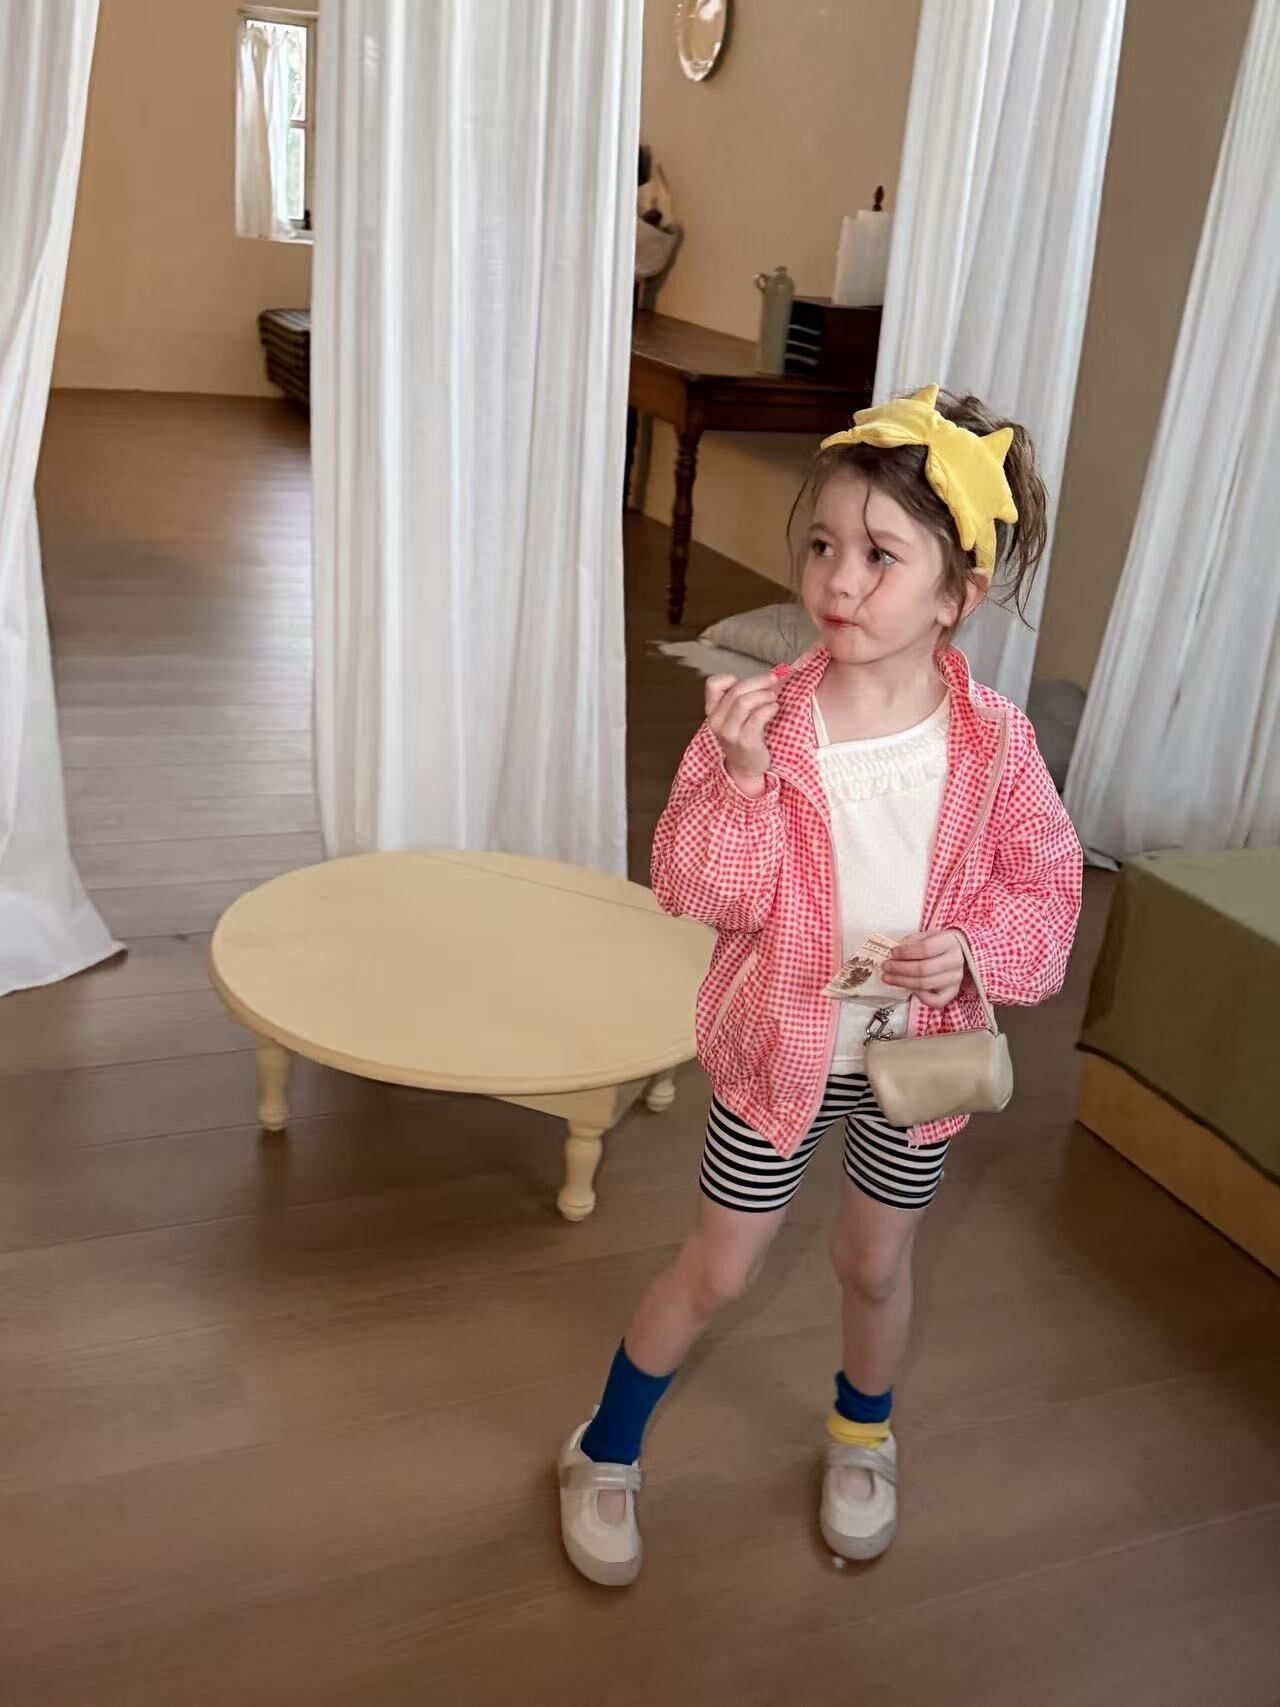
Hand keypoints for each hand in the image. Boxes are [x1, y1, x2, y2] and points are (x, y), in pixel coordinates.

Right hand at [705, 672, 781, 792]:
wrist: (745, 767)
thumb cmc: (743, 736)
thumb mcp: (733, 717)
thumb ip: (740, 697)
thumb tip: (768, 677)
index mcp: (712, 711)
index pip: (713, 684)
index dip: (730, 678)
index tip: (747, 683)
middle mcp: (717, 721)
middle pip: (736, 691)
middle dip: (758, 682)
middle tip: (773, 680)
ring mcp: (730, 733)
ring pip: (744, 702)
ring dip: (764, 695)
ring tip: (773, 697)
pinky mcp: (746, 742)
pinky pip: (757, 717)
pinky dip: (769, 708)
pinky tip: (775, 708)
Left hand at [882, 931, 964, 1007]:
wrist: (954, 952)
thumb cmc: (935, 943)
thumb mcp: (924, 936)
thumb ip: (910, 943)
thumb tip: (893, 954)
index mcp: (949, 942)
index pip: (926, 949)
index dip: (906, 952)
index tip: (892, 953)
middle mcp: (955, 961)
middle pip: (924, 969)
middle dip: (900, 969)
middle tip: (885, 966)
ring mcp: (955, 979)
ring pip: (925, 984)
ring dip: (902, 982)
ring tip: (888, 977)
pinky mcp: (952, 992)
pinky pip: (934, 1000)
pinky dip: (918, 995)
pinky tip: (907, 988)